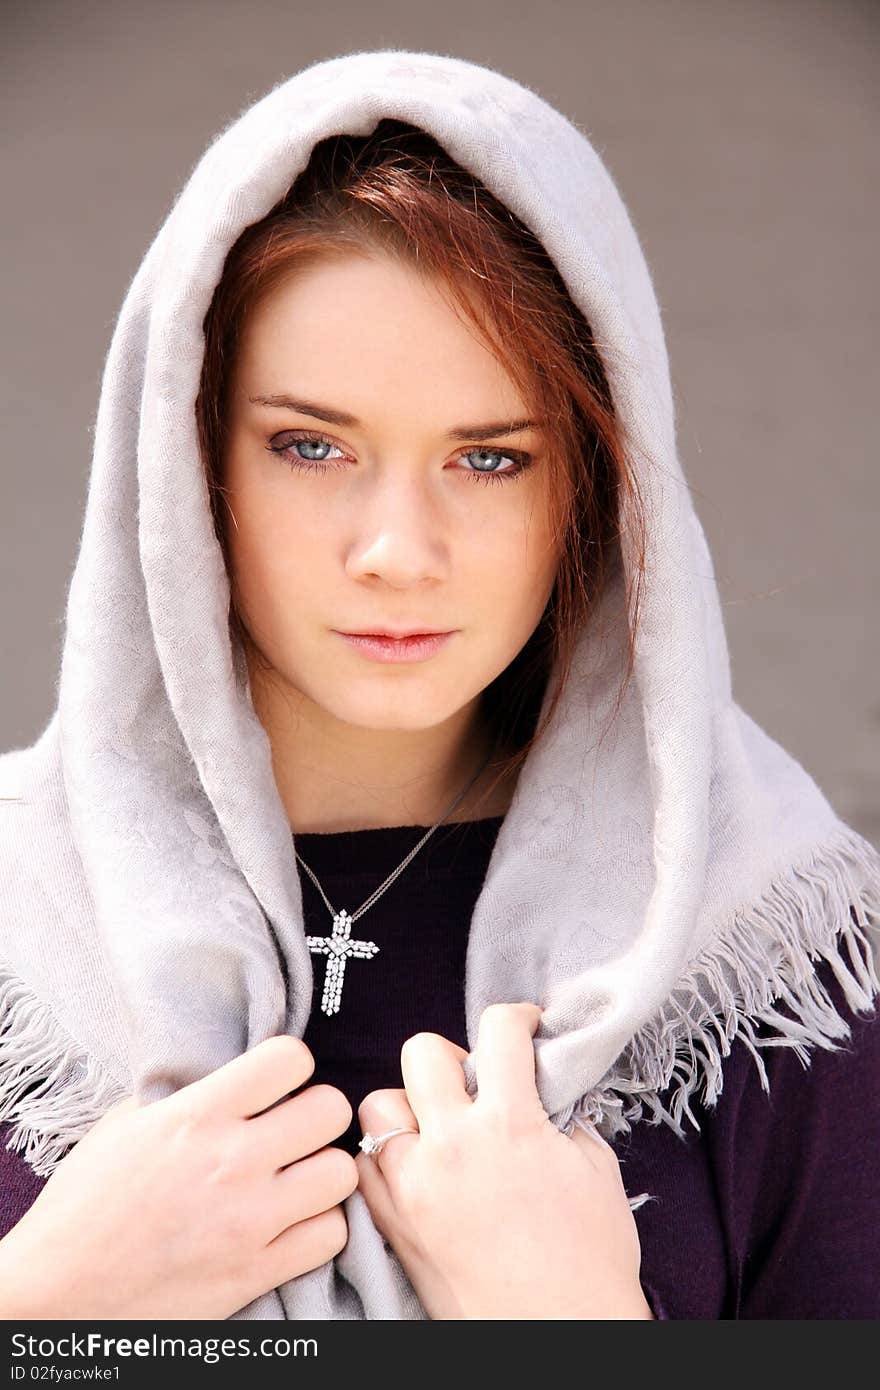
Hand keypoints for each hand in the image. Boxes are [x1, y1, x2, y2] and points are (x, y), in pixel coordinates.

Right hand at [0, 1036, 357, 1318]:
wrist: (57, 1291)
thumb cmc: (84, 1202)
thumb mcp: (127, 1123)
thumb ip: (188, 1094)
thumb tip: (234, 1077)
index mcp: (197, 1116)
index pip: (289, 1059)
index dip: (289, 1066)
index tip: (276, 1083)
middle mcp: (232, 1162)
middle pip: (331, 1110)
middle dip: (315, 1113)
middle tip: (293, 1129)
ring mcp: (249, 1221)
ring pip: (341, 1173)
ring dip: (322, 1172)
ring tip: (295, 1178)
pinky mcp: (255, 1273)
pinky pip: (330, 1235)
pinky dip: (317, 1227)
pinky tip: (290, 1222)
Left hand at [355, 1002, 654, 1319]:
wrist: (562, 1341)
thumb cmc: (591, 1263)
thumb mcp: (596, 1170)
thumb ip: (562, 1114)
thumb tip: (542, 1084)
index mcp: (510, 1124)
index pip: (497, 1032)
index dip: (515, 1017)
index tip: (523, 1027)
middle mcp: (452, 1146)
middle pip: (421, 1053)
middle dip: (451, 1056)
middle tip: (475, 1083)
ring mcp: (414, 1187)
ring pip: (377, 1106)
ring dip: (408, 1107)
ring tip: (440, 1130)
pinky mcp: (392, 1226)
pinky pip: (363, 1167)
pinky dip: (385, 1159)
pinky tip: (418, 1171)